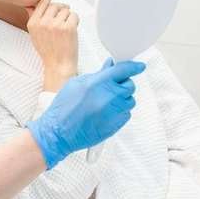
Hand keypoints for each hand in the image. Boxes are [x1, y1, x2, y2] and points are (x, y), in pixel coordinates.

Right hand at [25, 0, 78, 90]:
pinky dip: (76, 21)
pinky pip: (74, 15)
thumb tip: (30, 6)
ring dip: (69, 18)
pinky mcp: (67, 27)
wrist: (58, 65)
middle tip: (63, 23)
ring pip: (66, 10)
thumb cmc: (48, 51)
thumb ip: (34, 19)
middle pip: (56, 6)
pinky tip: (72, 31)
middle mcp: (43, 22)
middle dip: (62, 12)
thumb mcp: (35, 35)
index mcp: (33, 23)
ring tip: (65, 31)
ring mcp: (55, 24)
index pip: (41, 4)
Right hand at [27, 58, 145, 168]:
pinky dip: (119, 111)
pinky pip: (126, 113)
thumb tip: (110, 65)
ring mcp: (114, 112)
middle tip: (112, 87)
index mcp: (98, 83)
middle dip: (123, 84)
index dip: (134, 66)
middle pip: (130, 85)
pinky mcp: (117, 124)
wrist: (59, 132)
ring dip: (121, 99)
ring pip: (130, 100)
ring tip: (105, 103)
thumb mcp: (76, 84)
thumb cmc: (64, 108)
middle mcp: (109, 97)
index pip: (123, 70)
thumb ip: (97, 74)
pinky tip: (105, 113)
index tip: (139, 66)